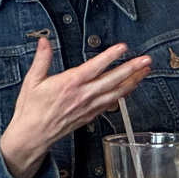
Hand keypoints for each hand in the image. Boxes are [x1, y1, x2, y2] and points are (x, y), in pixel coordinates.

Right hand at [0, 36, 151, 177]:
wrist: (32, 136)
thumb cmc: (31, 109)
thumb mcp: (32, 81)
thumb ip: (41, 59)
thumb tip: (43, 41)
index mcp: (69, 84)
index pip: (94, 67)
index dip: (110, 56)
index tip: (123, 47)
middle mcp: (83, 95)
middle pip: (113, 80)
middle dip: (132, 68)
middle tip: (146, 59)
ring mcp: (89, 106)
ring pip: (116, 92)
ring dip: (133, 81)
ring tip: (145, 71)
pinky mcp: (91, 115)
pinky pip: (112, 103)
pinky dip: (124, 94)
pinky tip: (132, 87)